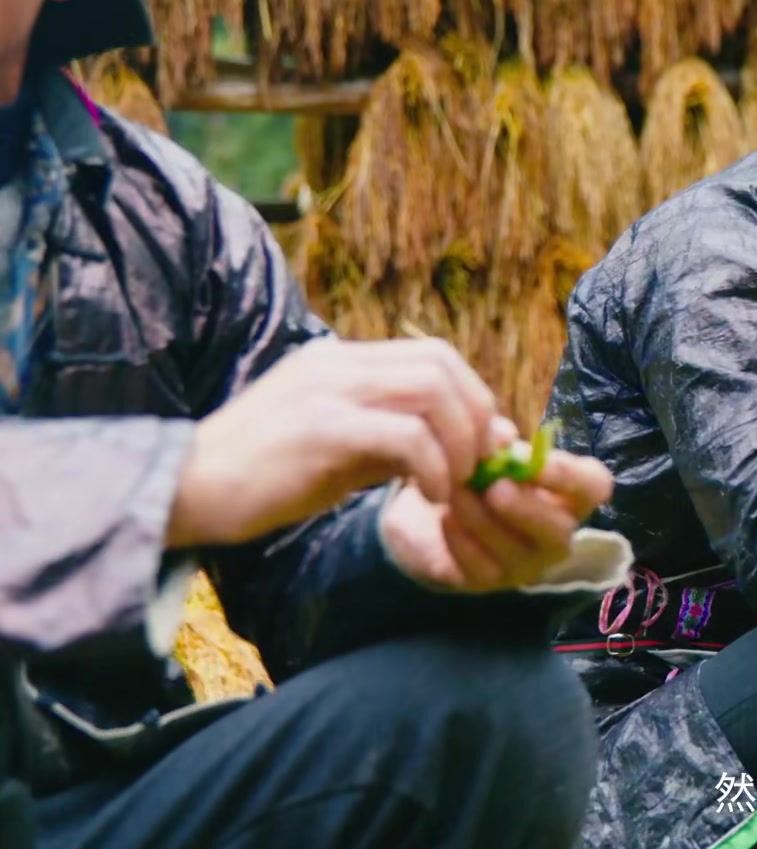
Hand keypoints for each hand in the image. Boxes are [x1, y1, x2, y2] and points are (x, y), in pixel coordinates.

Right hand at [169, 338, 497, 548]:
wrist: (186, 491)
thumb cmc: (264, 477)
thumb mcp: (343, 451)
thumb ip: (400, 440)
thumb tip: (472, 446)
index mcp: (340, 360)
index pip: (432, 353)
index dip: (471, 395)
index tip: (479, 443)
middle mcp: (336, 363)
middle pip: (441, 362)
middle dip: (476, 414)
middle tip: (476, 464)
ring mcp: (328, 390)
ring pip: (431, 389)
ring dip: (460, 440)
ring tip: (454, 483)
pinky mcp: (321, 428)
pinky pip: (405, 435)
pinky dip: (434, 465)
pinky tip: (428, 495)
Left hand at [380, 432, 615, 593]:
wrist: (434, 506)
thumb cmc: (479, 470)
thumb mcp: (489, 447)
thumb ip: (498, 439)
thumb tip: (501, 439)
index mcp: (567, 493)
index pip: (594, 487)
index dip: (570, 477)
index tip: (536, 463)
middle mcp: (556, 533)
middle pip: (560, 530)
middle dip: (526, 509)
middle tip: (494, 487)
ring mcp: (525, 563)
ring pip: (516, 551)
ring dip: (483, 519)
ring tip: (456, 492)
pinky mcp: (489, 581)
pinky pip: (481, 569)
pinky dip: (462, 542)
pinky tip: (446, 519)